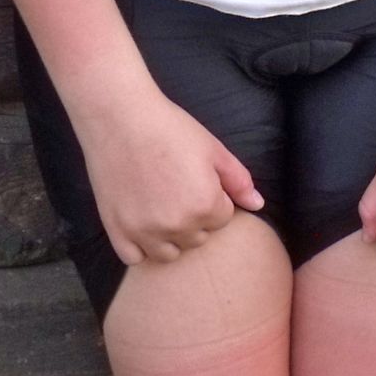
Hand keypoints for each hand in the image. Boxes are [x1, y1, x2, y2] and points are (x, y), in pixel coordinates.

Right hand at [77, 88, 266, 268]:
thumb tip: (258, 205)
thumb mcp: (213, 149)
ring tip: (160, 207)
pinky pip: (135, 258)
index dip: (212, 199)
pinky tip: (140, 223)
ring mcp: (144, 231)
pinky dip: (140, 247)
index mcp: (205, 205)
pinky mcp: (118, 231)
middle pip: (197, 238)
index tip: (195, 180)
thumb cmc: (169, 128)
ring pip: (169, 253)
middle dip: (193, 219)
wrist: (119, 117)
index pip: (222, 220)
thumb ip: (239, 181)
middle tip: (176, 189)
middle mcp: (177, 225)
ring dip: (170, 237)